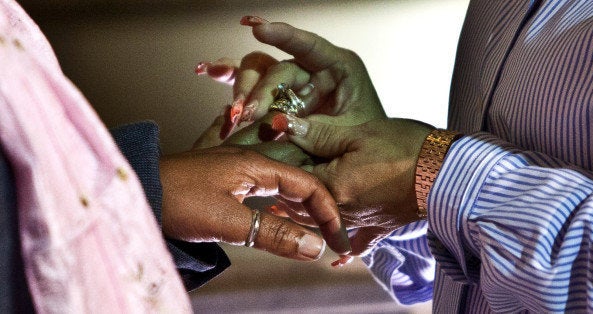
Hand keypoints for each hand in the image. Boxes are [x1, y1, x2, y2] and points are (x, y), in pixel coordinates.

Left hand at [159, 145, 350, 260]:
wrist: (134, 190)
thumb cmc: (175, 200)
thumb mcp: (227, 221)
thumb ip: (273, 234)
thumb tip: (315, 248)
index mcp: (256, 164)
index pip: (307, 185)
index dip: (327, 212)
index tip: (337, 241)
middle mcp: (249, 160)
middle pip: (297, 182)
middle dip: (319, 209)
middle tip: (331, 238)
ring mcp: (234, 167)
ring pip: (280, 184)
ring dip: (298, 206)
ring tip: (312, 229)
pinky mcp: (221, 178)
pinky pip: (261, 186)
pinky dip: (277, 202)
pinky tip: (279, 211)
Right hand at [195, 16, 385, 145]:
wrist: (364, 161)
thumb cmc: (366, 141)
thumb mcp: (348, 132)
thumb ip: (317, 128)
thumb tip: (280, 124)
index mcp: (338, 68)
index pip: (309, 45)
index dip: (283, 35)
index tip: (256, 27)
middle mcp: (312, 71)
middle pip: (275, 68)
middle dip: (257, 91)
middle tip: (245, 114)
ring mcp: (294, 85)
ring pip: (258, 76)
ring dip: (241, 92)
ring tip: (231, 114)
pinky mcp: (279, 100)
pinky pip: (252, 88)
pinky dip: (231, 82)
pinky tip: (207, 70)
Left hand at [272, 114, 434, 254]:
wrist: (447, 173)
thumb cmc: (403, 148)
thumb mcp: (357, 133)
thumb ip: (318, 133)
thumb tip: (282, 124)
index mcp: (330, 185)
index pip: (293, 175)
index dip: (283, 158)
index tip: (275, 146)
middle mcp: (340, 210)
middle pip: (302, 203)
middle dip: (290, 188)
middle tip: (283, 171)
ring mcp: (361, 221)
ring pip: (322, 220)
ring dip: (308, 210)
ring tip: (292, 200)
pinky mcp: (380, 226)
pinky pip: (359, 242)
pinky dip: (347, 248)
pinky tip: (340, 258)